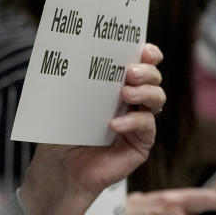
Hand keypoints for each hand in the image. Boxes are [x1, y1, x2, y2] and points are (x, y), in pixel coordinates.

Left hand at [20, 43, 163, 214]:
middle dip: (146, 71)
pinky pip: (147, 127)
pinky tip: (114, 124)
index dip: (147, 54)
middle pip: (153, 78)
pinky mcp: (140, 143)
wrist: (58, 166)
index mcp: (115, 84)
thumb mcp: (64, 99)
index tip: (144, 48)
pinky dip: (133, 122)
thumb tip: (63, 48)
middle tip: (129, 72)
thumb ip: (72, 77)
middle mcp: (132, 100)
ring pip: (157, 99)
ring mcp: (138, 121)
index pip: (140, 63)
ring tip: (125, 92)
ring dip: (145, 92)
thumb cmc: (60, 130)